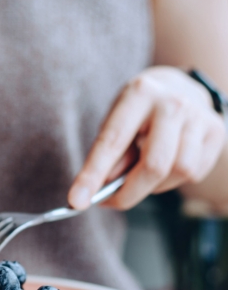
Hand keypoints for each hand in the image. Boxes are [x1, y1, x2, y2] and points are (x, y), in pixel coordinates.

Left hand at [68, 66, 225, 209]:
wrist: (178, 87)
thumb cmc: (137, 113)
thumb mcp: (115, 122)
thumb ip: (109, 156)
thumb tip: (104, 189)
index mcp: (139, 94)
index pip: (112, 143)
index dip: (92, 176)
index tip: (76, 201)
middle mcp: (173, 102)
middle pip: (154, 166)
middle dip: (128, 194)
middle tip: (111, 200)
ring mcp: (199, 116)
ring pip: (177, 172)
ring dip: (154, 185)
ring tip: (143, 171)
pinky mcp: (216, 132)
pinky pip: (193, 173)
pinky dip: (172, 179)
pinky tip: (166, 163)